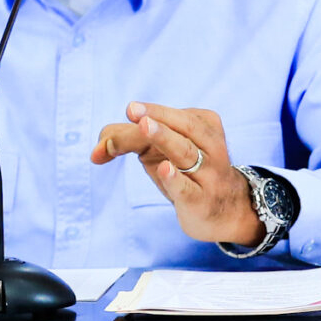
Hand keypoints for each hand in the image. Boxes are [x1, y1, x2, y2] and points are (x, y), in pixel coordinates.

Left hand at [90, 102, 263, 246]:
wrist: (225, 212)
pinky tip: (165, 169)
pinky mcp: (201, 202)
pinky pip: (188, 189)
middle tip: (132, 109)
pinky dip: (175, 179)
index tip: (119, 122)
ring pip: (186, 152)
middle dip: (157, 117)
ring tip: (144, 126)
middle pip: (183, 126)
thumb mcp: (160, 150)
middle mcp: (210, 145)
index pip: (170, 117)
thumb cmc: (187, 173)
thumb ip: (124, 139)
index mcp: (203, 124)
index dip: (141, 118)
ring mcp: (209, 175)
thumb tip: (94, 152)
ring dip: (165, 137)